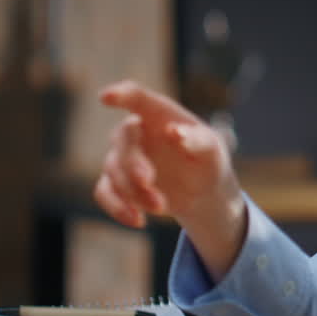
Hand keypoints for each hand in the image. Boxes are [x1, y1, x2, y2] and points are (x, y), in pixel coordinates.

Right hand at [95, 80, 246, 278]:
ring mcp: (123, 156)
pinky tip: (138, 221)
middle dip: (132, 162)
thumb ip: (197, 140)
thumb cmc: (208, 161)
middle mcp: (137, 131)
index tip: (107, 97)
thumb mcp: (212, 152)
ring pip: (113, 169)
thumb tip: (174, 132)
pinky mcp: (117, 182)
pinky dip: (118, 207)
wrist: (203, 191)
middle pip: (122, 139)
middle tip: (148, 182)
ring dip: (134, 191)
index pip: (138, 97)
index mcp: (160, 115)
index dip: (122, 94)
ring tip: (161, 207)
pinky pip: (104, 192)